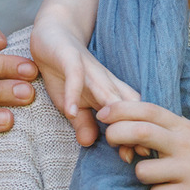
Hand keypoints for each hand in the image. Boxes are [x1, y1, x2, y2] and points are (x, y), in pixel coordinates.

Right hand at [29, 11, 138, 147]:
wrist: (53, 33)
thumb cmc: (65, 72)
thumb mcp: (72, 104)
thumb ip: (82, 122)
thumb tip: (89, 143)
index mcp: (110, 93)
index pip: (129, 115)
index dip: (133, 134)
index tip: (135, 157)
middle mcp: (106, 82)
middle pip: (126, 105)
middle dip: (132, 128)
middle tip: (134, 153)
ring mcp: (90, 70)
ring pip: (107, 92)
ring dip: (112, 114)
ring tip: (112, 139)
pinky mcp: (71, 59)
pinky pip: (75, 77)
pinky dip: (74, 93)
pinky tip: (71, 111)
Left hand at [97, 101, 189, 189]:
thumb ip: (164, 126)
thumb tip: (124, 121)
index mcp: (184, 126)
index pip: (149, 110)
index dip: (121, 108)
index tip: (103, 112)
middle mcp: (185, 145)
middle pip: (141, 133)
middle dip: (118, 135)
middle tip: (112, 140)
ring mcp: (188, 170)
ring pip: (142, 171)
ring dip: (140, 173)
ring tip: (154, 173)